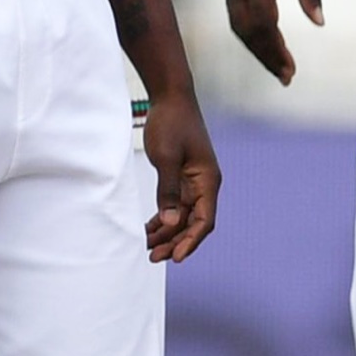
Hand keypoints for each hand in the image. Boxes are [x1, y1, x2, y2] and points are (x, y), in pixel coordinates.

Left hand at [141, 89, 220, 262]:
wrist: (170, 97)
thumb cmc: (171, 123)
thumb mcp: (167, 157)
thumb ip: (168, 190)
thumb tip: (171, 222)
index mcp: (208, 181)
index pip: (204, 220)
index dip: (191, 241)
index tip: (176, 257)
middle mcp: (204, 185)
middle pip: (193, 223)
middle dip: (175, 242)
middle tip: (153, 257)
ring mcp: (192, 182)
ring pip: (182, 217)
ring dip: (167, 233)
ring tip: (148, 248)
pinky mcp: (180, 178)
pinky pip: (175, 206)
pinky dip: (163, 219)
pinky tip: (149, 230)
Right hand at [223, 0, 321, 83]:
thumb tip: (318, 22)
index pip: (265, 25)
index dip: (276, 51)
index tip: (290, 72)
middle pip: (247, 31)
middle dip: (265, 56)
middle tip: (286, 77)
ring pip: (237, 23)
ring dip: (255, 46)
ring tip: (276, 63)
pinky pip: (235, 11)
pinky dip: (248, 30)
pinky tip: (264, 38)